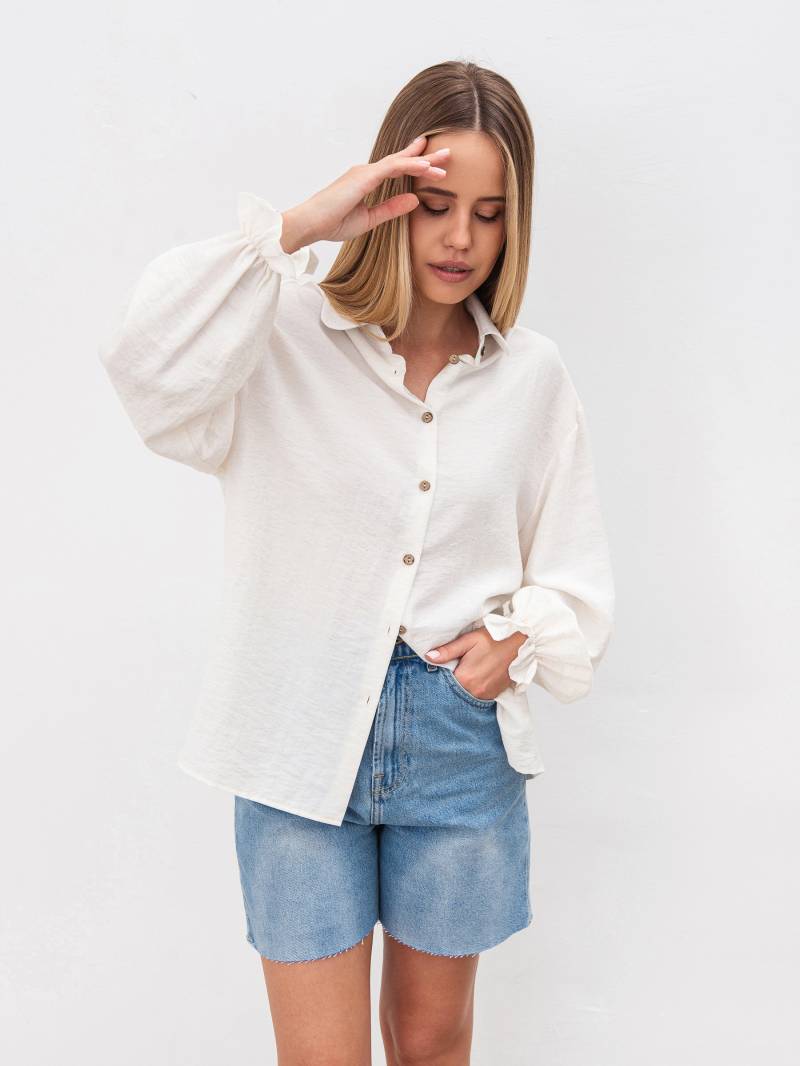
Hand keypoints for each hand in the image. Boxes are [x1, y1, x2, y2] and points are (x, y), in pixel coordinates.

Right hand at [279, 135, 449, 252]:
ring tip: (444, 160)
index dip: (415, 162)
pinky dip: (410, 165)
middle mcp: (367, 172)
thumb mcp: (370, 219)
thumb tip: (414, 199)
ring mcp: (365, 172)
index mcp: (367, 180)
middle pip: (402, 160)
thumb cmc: (333, 222)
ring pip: (400, 162)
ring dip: (423, 161)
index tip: (433, 161)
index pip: (396, 168)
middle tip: (447, 152)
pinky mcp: (363, 177)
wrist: (310, 224)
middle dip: (425, 156)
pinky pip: (392, 168)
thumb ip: (391, 208)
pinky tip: (426, 166)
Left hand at [425, 627, 527, 701]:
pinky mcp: (495, 695)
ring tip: (467, 671)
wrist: (521, 644)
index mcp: (465, 678)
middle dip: (451, 683)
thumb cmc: (495, 639)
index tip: (441, 668)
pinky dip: (474, 688)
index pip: (444, 683)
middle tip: (454, 668)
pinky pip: (478, 696)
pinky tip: (477, 676)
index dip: (440, 676)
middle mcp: (475, 691)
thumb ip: (448, 650)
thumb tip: (429, 657)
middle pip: (455, 691)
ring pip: (467, 695)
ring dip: (464, 686)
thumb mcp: (469, 640)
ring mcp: (486, 695)